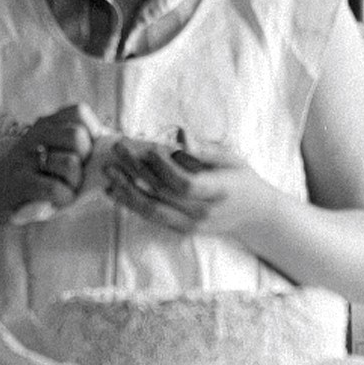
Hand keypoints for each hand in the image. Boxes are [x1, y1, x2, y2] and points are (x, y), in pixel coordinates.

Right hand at [4, 103, 98, 215]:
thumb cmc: (32, 175)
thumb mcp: (50, 150)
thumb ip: (77, 144)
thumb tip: (116, 146)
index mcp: (46, 124)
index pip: (79, 112)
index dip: (91, 133)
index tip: (83, 152)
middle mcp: (35, 135)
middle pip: (78, 137)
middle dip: (84, 161)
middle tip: (72, 174)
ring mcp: (24, 157)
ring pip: (70, 164)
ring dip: (73, 184)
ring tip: (62, 189)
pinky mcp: (18, 182)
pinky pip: (54, 188)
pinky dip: (62, 198)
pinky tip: (55, 200)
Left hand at [102, 134, 269, 238]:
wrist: (255, 216)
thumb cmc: (242, 180)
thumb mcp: (232, 159)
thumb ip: (205, 149)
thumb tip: (181, 135)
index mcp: (218, 192)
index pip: (185, 183)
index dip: (164, 167)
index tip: (148, 149)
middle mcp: (202, 213)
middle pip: (163, 194)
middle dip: (136, 171)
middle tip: (117, 150)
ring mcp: (190, 224)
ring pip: (152, 210)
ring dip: (126, 190)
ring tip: (108, 172)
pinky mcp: (181, 230)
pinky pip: (152, 217)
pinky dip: (131, 204)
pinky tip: (115, 191)